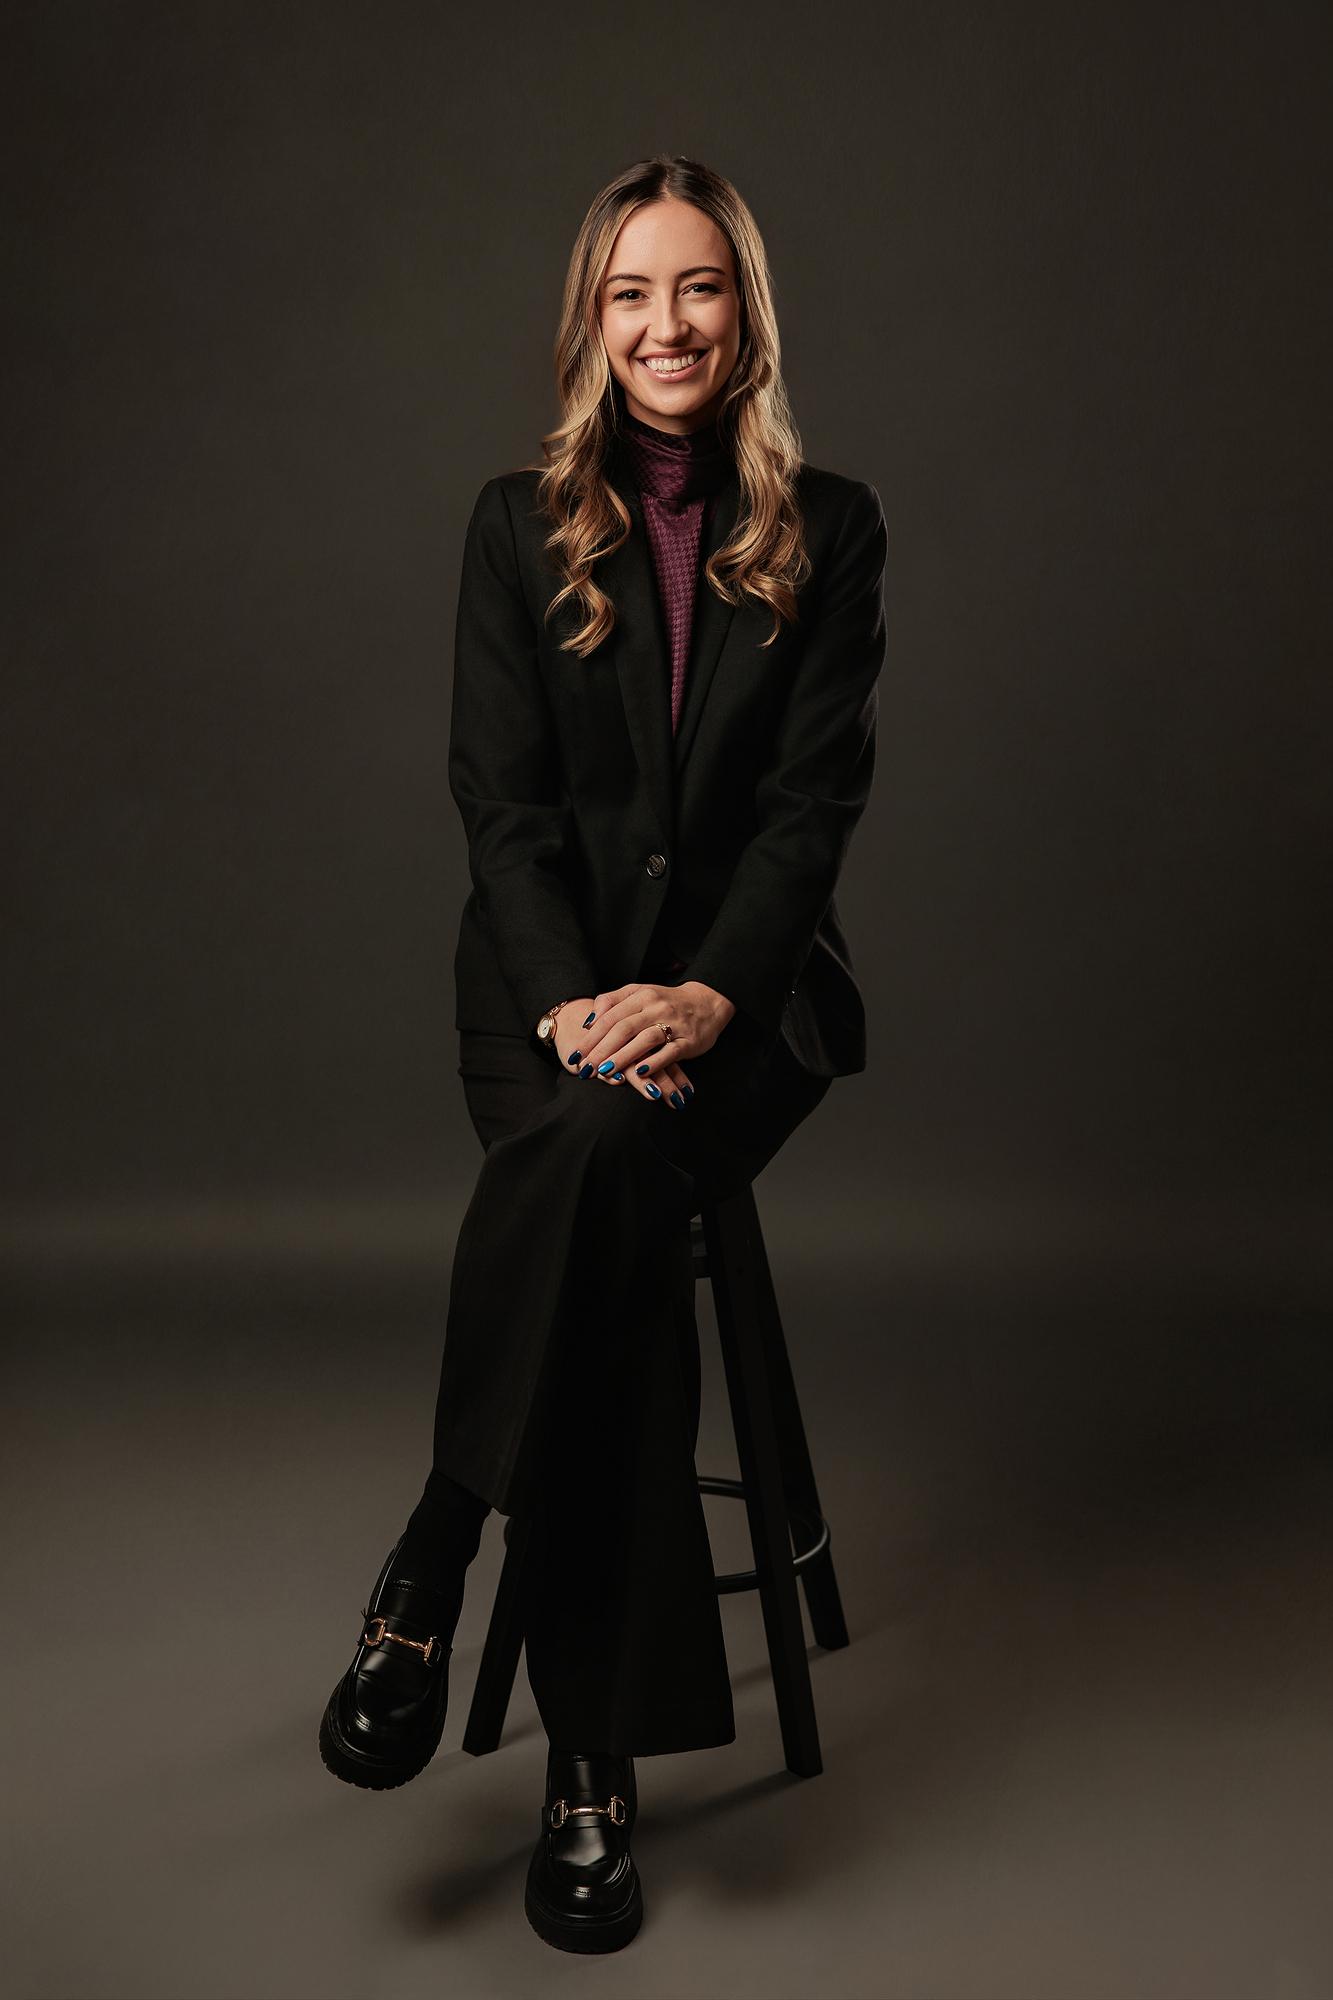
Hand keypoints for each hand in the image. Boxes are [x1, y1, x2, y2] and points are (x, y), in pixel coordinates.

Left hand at [566, 980, 736, 1106]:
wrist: (707, 1001)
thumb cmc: (666, 1001)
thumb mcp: (639, 993)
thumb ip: (613, 1001)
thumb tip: (589, 1020)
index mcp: (641, 995)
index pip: (610, 1016)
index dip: (591, 1036)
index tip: (577, 1054)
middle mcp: (656, 1008)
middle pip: (624, 1028)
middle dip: (602, 1050)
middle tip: (585, 1069)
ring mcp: (674, 1024)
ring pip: (645, 1040)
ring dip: (624, 1057)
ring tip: (606, 1072)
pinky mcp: (689, 1040)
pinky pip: (671, 1052)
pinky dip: (656, 1062)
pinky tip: (641, 1072)